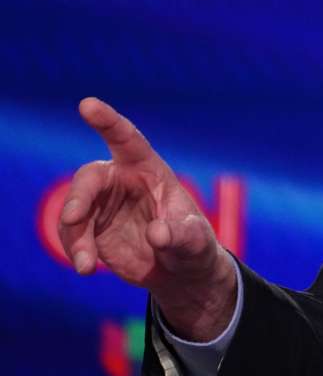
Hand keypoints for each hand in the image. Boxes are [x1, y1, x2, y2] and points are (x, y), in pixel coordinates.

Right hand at [58, 98, 237, 340]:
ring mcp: (103, 206)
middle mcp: (121, 182)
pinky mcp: (91, 229)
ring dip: (75, 236)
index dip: (107, 121)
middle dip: (78, 196)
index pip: (127, 139)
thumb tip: (158, 234)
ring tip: (87, 266)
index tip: (87, 104)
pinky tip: (87, 269)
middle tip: (74, 217)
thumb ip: (181, 236)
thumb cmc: (193, 245)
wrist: (180, 271)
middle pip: (90, 178)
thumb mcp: (195, 242)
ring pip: (75, 211)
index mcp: (149, 170)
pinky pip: (73, 234)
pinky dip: (74, 250)